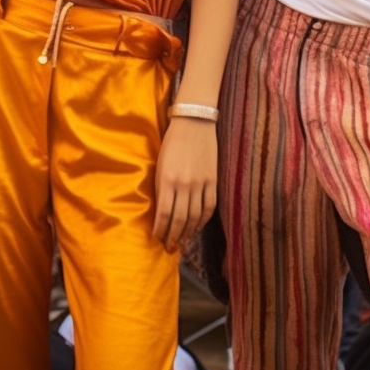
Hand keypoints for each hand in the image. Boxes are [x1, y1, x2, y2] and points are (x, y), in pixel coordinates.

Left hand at [152, 117, 216, 251]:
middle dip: (173, 237)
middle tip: (170, 248)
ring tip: (182, 242)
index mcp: (167, 179)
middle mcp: (184, 184)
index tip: (157, 238)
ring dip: (188, 232)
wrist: (193, 122)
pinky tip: (197, 227)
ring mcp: (200, 183)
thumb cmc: (172, 141)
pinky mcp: (212, 180)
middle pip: (179, 219)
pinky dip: (203, 221)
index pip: (164, 214)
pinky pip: (209, 207)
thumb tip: (161, 211)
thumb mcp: (160, 163)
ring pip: (195, 217)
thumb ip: (161, 187)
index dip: (161, 230)